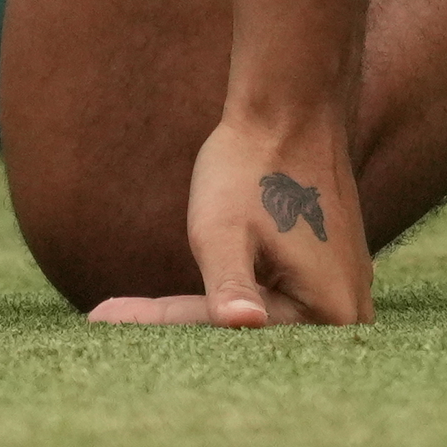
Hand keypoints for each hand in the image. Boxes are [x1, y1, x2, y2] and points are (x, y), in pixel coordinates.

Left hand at [86, 108, 367, 327]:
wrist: (290, 108)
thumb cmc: (253, 166)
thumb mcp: (225, 231)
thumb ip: (230, 286)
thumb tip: (243, 323)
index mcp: (331, 312)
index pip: (228, 329)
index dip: (159, 321)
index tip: (97, 315)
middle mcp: (349, 318)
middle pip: (248, 338)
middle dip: (182, 330)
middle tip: (107, 318)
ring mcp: (346, 297)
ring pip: (260, 324)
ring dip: (204, 318)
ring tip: (135, 316)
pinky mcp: (333, 278)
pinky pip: (277, 305)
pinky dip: (235, 300)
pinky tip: (190, 298)